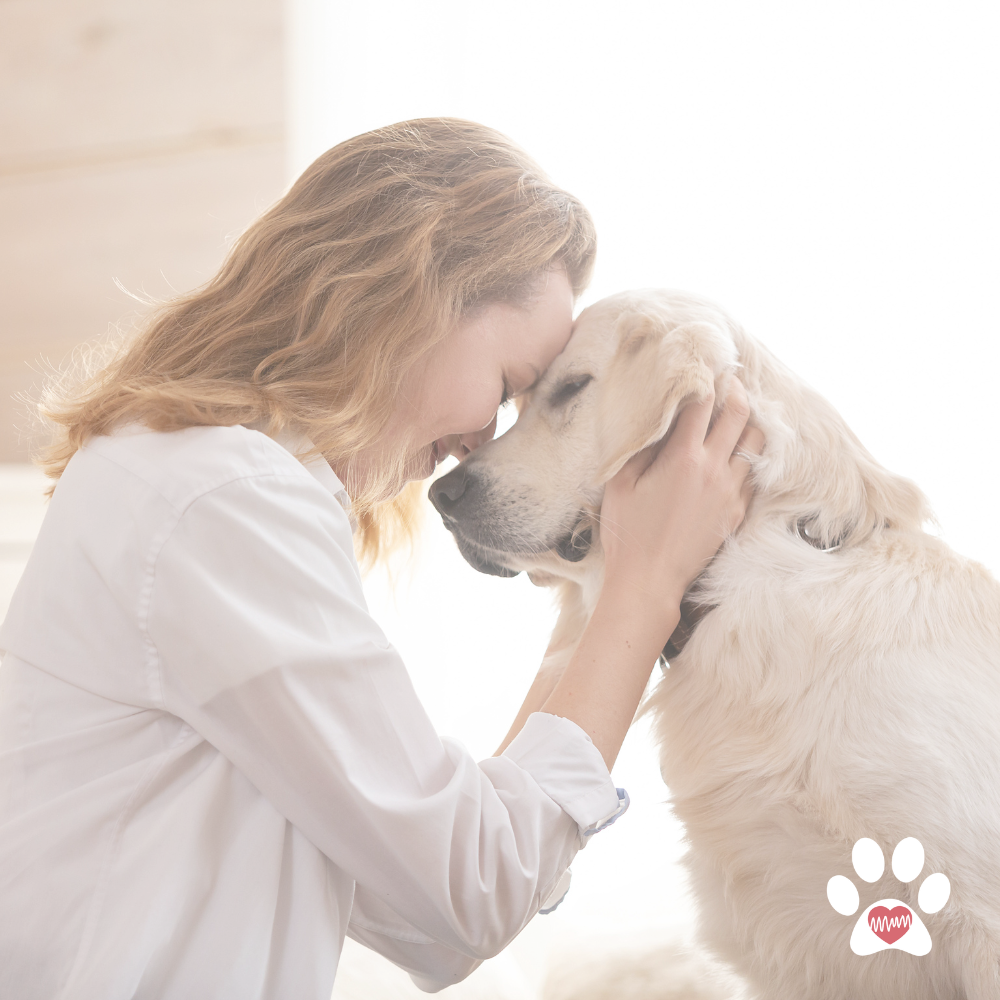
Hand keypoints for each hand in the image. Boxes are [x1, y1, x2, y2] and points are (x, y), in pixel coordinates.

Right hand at [599, 377, 762, 634]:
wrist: (649, 581)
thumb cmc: (627, 532)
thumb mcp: (620, 483)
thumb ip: (640, 446)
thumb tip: (656, 419)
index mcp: (683, 458)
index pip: (702, 403)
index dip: (704, 379)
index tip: (703, 365)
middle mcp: (714, 470)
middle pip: (738, 414)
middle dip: (734, 390)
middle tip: (728, 378)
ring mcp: (730, 492)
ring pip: (756, 442)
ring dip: (748, 421)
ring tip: (737, 412)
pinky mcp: (737, 513)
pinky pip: (753, 474)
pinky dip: (749, 456)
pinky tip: (737, 453)